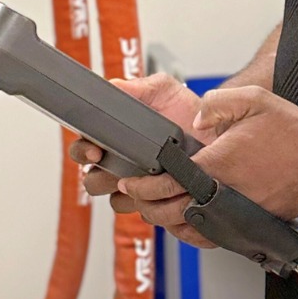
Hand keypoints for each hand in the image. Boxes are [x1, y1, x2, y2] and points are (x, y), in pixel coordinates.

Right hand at [67, 73, 214, 242]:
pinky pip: (143, 211)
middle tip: (114, 168)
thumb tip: (114, 87)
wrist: (216, 132)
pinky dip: (149, 204)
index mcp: (114, 136)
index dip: (82, 150)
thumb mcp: (162, 90)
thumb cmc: (186, 110)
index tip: (94, 150)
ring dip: (124, 192)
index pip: (83, 147)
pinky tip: (160, 191)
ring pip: (114, 199)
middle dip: (98, 176)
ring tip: (142, 180)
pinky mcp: (155, 200)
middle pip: (92, 179)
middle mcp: (120, 163)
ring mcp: (137, 184)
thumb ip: (137, 87)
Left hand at [118, 87, 297, 242]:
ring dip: (167, 221)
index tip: (131, 181)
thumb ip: (217, 103)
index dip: (143, 185)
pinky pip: (212, 237)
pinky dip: (192, 232)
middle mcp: (226, 194)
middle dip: (148, 206)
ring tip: (155, 206)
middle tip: (135, 195)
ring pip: (190, 229)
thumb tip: (194, 119)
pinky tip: (185, 219)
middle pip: (172, 212)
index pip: (169, 182)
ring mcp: (237, 214)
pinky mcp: (249, 224)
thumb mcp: (253, 99)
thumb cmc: (290, 130)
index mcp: (220, 164)